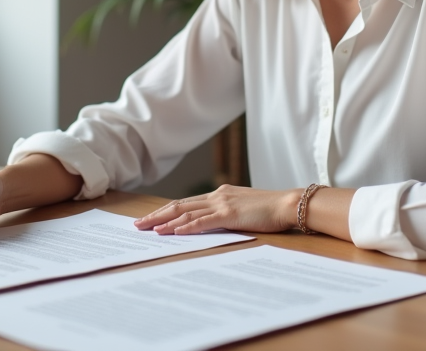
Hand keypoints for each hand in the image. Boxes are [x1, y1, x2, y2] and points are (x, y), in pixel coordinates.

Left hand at [133, 184, 301, 235]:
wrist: (287, 203)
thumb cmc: (270, 209)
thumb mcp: (244, 208)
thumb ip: (228, 213)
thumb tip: (214, 223)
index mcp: (220, 194)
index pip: (186, 203)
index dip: (166, 211)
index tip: (151, 219)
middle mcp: (217, 196)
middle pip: (179, 205)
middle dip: (157, 215)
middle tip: (138, 225)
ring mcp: (222, 203)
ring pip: (186, 212)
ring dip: (165, 222)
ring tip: (149, 229)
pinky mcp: (229, 214)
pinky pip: (202, 221)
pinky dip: (186, 226)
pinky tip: (174, 232)